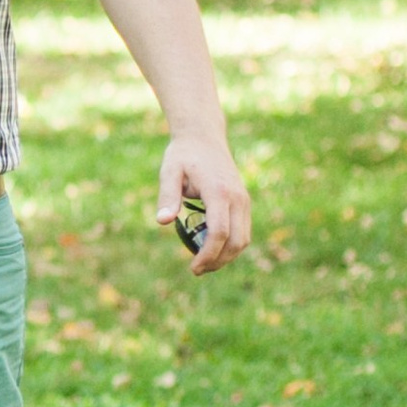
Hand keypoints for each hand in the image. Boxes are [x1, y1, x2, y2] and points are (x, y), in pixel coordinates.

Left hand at [158, 131, 251, 275]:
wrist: (204, 137)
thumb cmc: (184, 154)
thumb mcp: (170, 171)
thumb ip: (167, 196)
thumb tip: (162, 222)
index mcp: (219, 192)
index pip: (219, 232)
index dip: (208, 255)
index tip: (193, 268)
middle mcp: (237, 198)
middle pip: (236, 241)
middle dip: (218, 261)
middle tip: (197, 270)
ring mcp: (243, 199)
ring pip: (244, 238)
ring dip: (227, 256)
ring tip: (204, 264)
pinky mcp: (244, 201)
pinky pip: (243, 230)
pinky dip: (231, 245)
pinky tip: (212, 249)